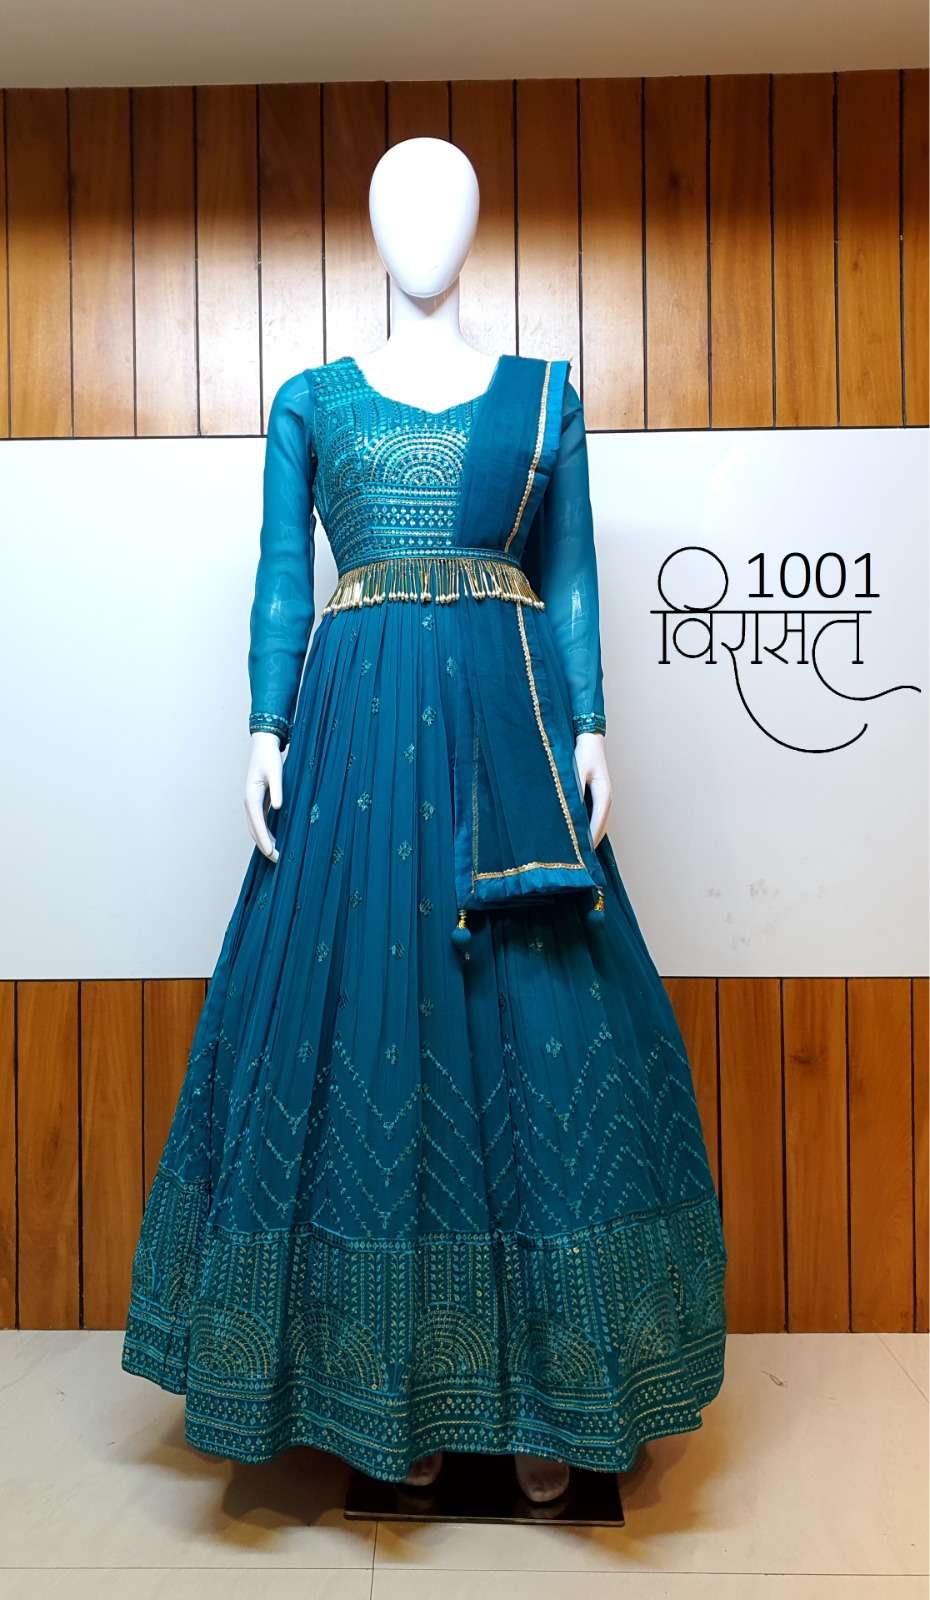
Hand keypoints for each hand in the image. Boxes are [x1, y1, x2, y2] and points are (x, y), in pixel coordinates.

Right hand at [244, 731, 282, 860]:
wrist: (264, 745)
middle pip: (254, 829)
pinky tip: (274, 839)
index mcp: (251, 796)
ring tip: (276, 854)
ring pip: (255, 827)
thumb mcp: (276, 772)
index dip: (264, 840)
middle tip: (277, 860)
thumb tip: (277, 808)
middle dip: (264, 845)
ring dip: (264, 841)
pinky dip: (265, 832)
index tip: (271, 853)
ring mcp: (252, 802)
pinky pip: (260, 821)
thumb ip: (277, 790)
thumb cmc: (270, 758)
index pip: (258, 823)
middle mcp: (249, 801)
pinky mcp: (257, 800)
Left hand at [575, 730, 611, 848]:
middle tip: (577, 860)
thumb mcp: (577, 771)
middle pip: (599, 828)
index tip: (581, 854)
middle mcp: (607, 800)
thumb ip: (576, 789)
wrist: (589, 740)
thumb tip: (572, 809)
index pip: (597, 823)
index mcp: (604, 795)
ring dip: (588, 838)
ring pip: (597, 825)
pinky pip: (593, 818)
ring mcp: (603, 800)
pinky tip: (575, 836)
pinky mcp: (597, 798)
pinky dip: (587, 829)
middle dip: (589, 843)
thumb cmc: (583, 754)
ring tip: (576, 853)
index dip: (589, 839)